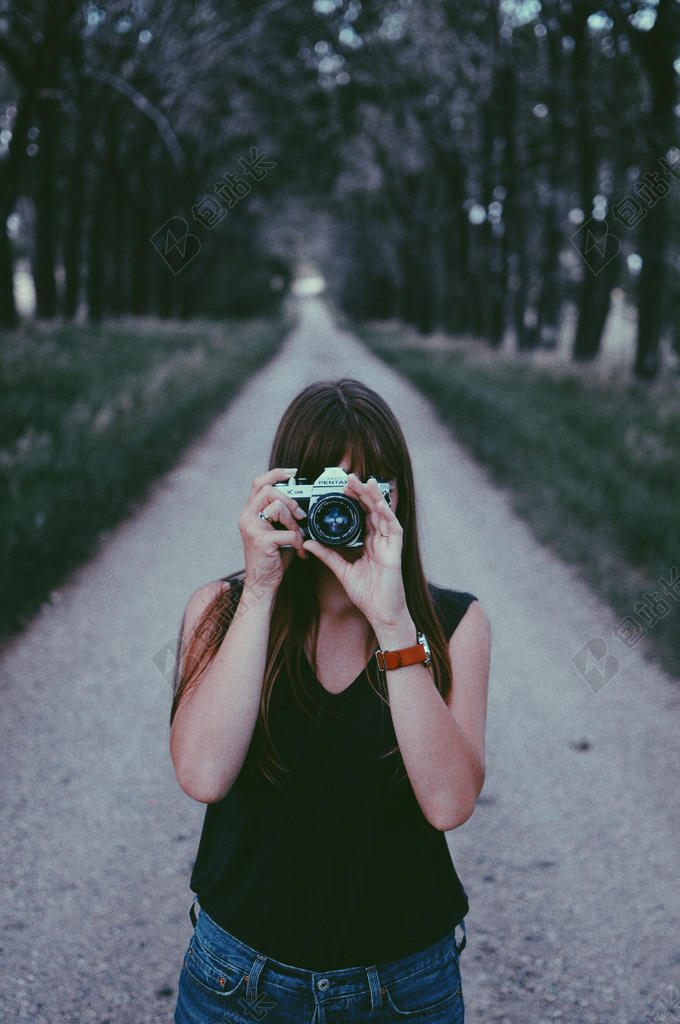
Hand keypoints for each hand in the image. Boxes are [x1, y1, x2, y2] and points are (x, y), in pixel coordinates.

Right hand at [238, 467, 308, 594]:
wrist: (262, 585)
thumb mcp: (275, 531)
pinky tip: (300, 551)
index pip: (259, 483)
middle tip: (300, 514)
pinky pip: (288, 531)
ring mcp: (251, 528)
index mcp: (249, 513)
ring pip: (278, 506)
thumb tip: (301, 503)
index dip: (276, 473)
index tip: (293, 472)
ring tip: (298, 535)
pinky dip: (299, 541)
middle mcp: (246, 517)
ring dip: (295, 522)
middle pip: (268, 490)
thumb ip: (282, 516)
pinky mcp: (261, 541)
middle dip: (290, 500)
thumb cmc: (272, 559)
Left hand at [302, 474, 408, 628]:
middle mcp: (380, 539)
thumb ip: (327, 554)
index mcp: (369, 542)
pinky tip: (379, 502)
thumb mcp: (341, 570)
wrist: (381, 613)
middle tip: (349, 477)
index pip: (362, 514)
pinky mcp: (396, 550)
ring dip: (374, 496)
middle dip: (362, 492)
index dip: (353, 499)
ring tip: (365, 481)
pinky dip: (387, 513)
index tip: (341, 487)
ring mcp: (389, 544)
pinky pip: (393, 527)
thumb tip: (308, 543)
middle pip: (372, 509)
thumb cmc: (367, 594)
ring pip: (383, 513)